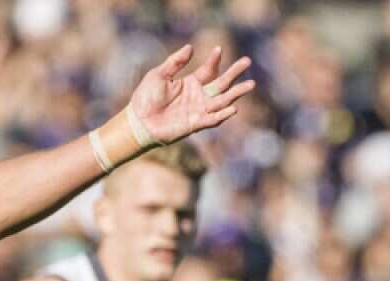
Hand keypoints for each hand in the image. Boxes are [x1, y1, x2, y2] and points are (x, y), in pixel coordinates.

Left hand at [130, 45, 254, 144]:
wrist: (139, 121)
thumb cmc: (146, 97)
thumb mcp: (159, 75)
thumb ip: (175, 62)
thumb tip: (190, 47)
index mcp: (191, 83)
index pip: (208, 70)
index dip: (214, 60)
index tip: (218, 49)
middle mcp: (198, 96)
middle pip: (221, 83)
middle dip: (234, 73)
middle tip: (248, 61)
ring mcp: (198, 110)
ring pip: (222, 100)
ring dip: (236, 93)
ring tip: (250, 84)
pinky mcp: (195, 124)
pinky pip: (212, 119)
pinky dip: (223, 115)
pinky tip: (233, 108)